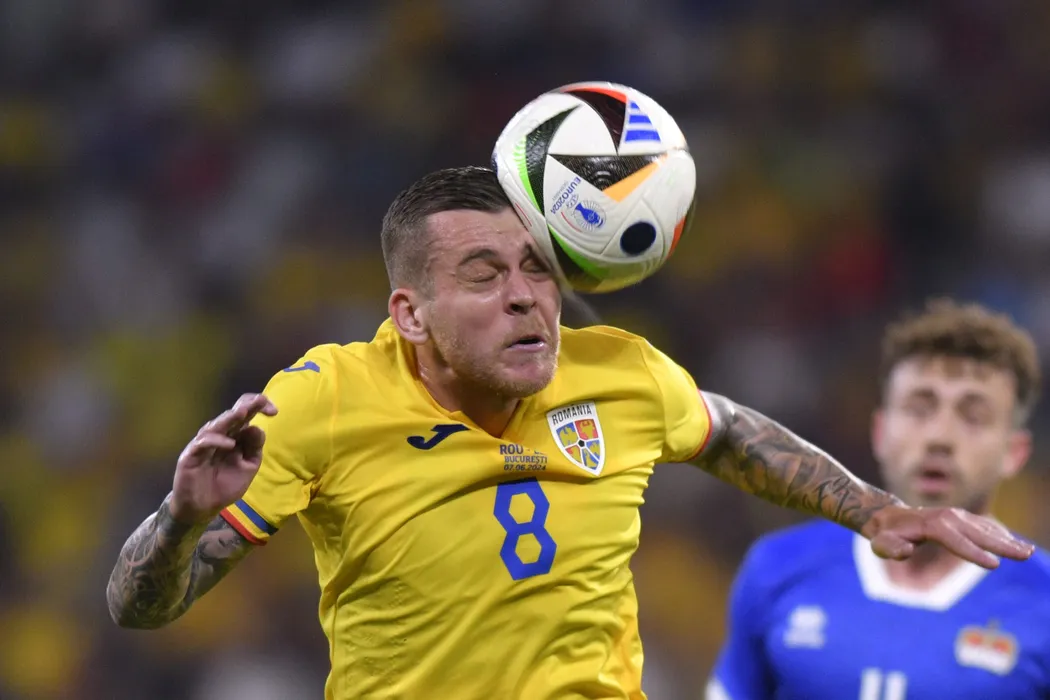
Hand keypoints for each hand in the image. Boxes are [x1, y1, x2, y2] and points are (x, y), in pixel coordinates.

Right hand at [170, 393, 277, 524]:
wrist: (203, 507)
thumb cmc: (225, 485)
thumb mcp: (248, 467)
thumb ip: (254, 448)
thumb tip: (257, 427)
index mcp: (235, 435)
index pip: (246, 414)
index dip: (258, 407)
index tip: (274, 411)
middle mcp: (220, 435)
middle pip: (232, 413)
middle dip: (247, 405)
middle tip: (260, 401)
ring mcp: (204, 444)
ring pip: (217, 425)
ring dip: (230, 417)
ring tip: (243, 412)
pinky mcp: (191, 455)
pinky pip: (203, 443)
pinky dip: (216, 441)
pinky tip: (229, 443)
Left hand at [865, 505, 1034, 568]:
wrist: (888, 517)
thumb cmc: (885, 535)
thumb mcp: (881, 544)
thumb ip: (892, 549)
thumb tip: (907, 550)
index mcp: (932, 525)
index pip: (957, 541)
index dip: (974, 553)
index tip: (994, 565)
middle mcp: (948, 518)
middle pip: (979, 533)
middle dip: (1002, 545)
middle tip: (1026, 555)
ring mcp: (956, 516)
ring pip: (985, 529)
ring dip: (1007, 540)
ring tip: (1028, 551)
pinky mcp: (961, 518)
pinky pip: (984, 526)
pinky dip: (1000, 534)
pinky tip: (1015, 543)